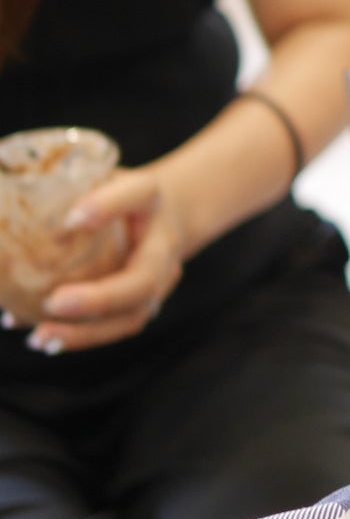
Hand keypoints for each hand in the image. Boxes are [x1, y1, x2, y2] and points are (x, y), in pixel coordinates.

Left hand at [25, 167, 188, 352]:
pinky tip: (43, 337)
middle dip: (100, 298)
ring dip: (87, 333)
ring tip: (42, 338)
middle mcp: (163, 246)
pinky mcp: (143, 304)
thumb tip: (12, 223)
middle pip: (143, 279)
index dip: (107, 206)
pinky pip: (115, 326)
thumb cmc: (117, 197)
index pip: (136, 194)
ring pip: (132, 316)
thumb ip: (65, 194)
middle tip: (54, 304)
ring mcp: (159, 281)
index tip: (73, 218)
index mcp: (151, 201)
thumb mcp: (97, 180)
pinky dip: (80, 336)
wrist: (165, 216)